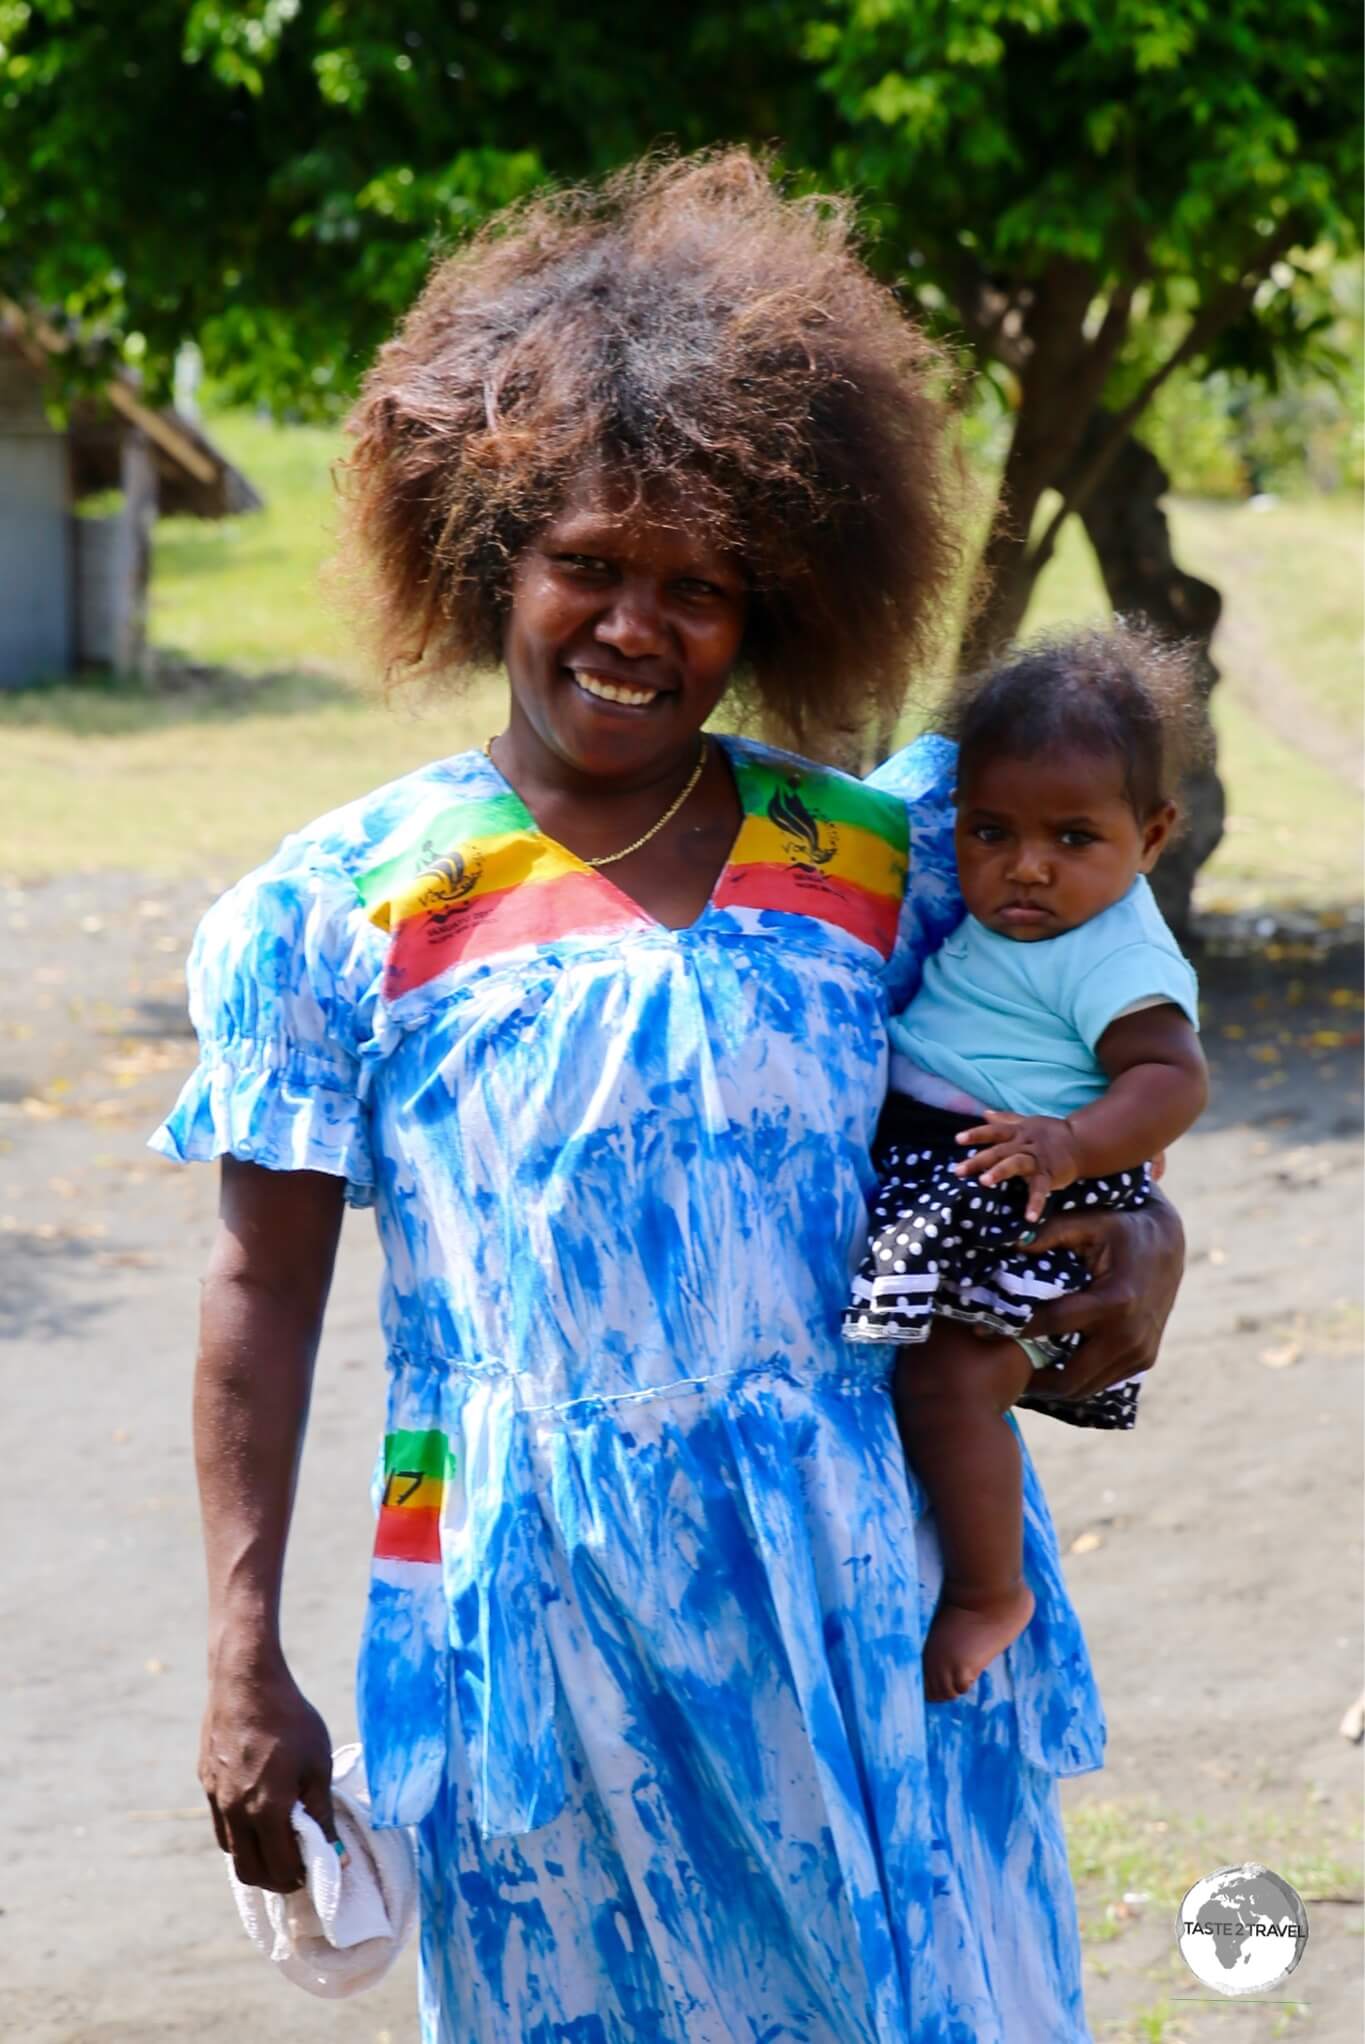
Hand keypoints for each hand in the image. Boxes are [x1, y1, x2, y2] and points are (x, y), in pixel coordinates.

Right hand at [199, 1641, 340, 1892]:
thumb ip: (322, 1813)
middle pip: (249, 1871)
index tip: (315, 1870)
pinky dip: (239, 1834)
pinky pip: (221, 1824)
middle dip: (275, 1878)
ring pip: (231, 1851)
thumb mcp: (317, 1765)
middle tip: (297, 1867)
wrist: (246, 1681)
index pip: (279, 1869)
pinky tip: (258, 1814)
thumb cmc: (290, 1719)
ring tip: (278, 1842)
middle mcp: (235, 1812)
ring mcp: (215, 1798)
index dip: (299, 1878)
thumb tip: (336, 1855)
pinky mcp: (207, 1782)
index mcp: (266, 1810)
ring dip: (254, 1858)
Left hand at [955, 1110, 1081, 1223]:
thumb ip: (1005, 1120)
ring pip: (1016, 1163)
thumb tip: (985, 1113)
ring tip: (984, 1182)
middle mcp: (1025, 1144)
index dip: (976, 1134)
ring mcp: (1037, 1159)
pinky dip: (1036, 1203)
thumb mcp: (1027, 1123)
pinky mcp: (1049, 1174)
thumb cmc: (1049, 1134)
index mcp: (1017, 1132)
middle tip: (958, 1170)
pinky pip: (1041, 1189)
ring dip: (1000, 1171)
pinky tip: (1029, 1218)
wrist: (1080, 1142)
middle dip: (978, 1160)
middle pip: (999, 1150)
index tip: (957, 1140)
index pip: (994, 1131)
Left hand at [1018, 1190, 1184, 1399]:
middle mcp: (1131, 1335)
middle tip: (999, 1370)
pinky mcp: (1144, 1360)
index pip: (1053, 1325)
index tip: (981, 1330)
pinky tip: (1049, 1367)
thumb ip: (1049, 1233)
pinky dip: (1074, 1380)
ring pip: (1085, 1388)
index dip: (1015, 1329)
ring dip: (1051, 1386)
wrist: (1168, 1245)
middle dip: (1032, 1380)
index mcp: (1116, 1300)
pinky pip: (1101, 1382)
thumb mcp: (1088, 1223)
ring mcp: (1141, 1352)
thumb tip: (1008, 1243)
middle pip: (1069, 1377)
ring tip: (1019, 1373)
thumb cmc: (1121, 1230)